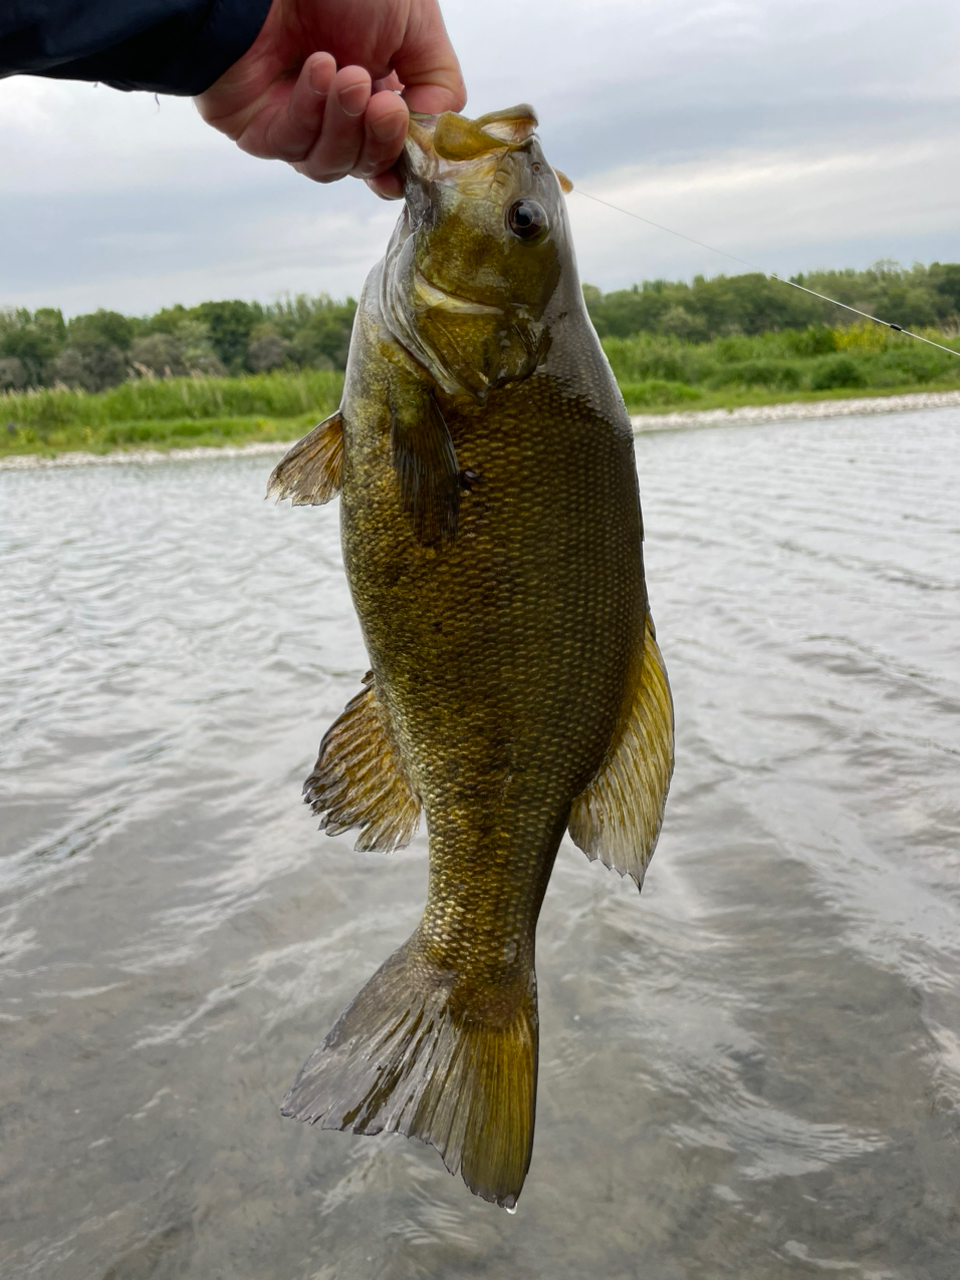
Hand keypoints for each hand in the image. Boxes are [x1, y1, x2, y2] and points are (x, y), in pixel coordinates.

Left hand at [195, 0, 465, 197]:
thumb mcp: (416, 23)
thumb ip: (440, 83)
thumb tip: (432, 134)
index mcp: (374, 93)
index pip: (394, 153)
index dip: (407, 161)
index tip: (420, 156)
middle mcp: (334, 115)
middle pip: (366, 165)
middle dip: (381, 141)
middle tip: (386, 107)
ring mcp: (294, 125)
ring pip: (331, 164)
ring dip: (345, 124)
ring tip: (349, 76)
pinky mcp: (257, 130)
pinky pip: (292, 144)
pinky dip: (310, 110)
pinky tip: (318, 69)